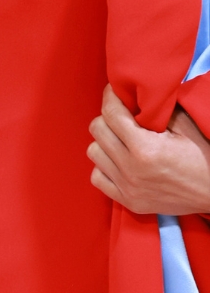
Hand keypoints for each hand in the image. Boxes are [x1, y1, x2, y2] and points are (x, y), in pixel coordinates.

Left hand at [87, 84, 209, 214]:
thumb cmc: (204, 156)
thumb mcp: (186, 126)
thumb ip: (157, 109)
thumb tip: (135, 94)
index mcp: (145, 148)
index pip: (111, 113)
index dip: (110, 96)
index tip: (114, 91)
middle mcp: (131, 169)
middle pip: (97, 130)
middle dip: (107, 117)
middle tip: (121, 115)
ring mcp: (127, 188)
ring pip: (94, 152)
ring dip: (104, 141)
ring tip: (121, 139)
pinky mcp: (128, 201)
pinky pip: (97, 177)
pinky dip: (104, 166)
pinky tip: (120, 161)